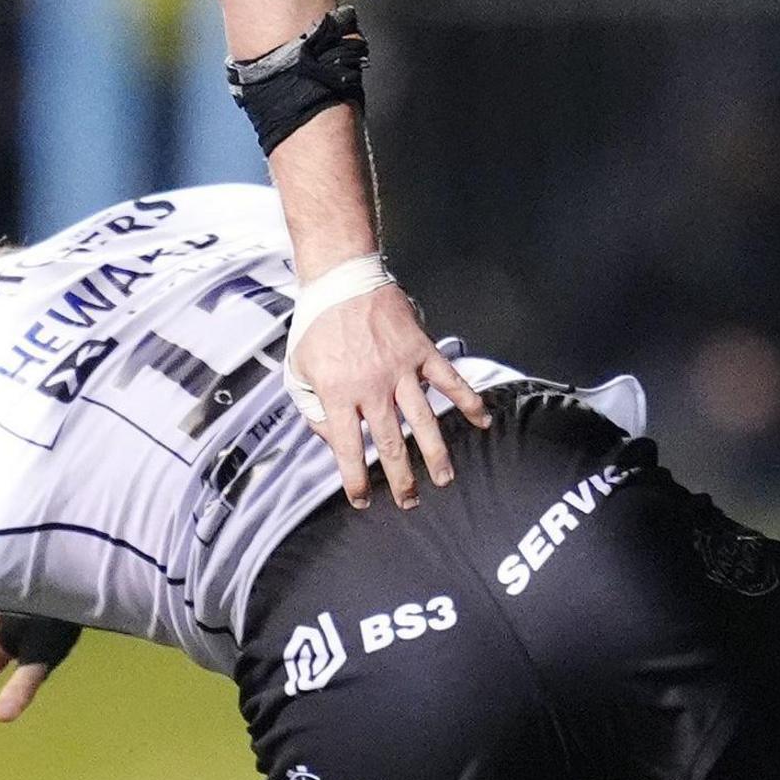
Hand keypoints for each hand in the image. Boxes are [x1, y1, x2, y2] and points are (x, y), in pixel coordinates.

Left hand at [291, 281, 489, 508]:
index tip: (362, 501)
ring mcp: (400, 369)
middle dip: (401, 479)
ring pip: (423, 421)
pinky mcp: (421, 351)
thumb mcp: (297, 370)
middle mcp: (371, 386)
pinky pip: (449, 380)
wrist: (340, 278)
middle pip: (390, 443)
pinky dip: (468, 401)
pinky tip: (482, 422)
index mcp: (337, 393)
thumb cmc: (316, 324)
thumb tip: (329, 437)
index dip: (355, 480)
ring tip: (445, 478)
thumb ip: (311, 407)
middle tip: (410, 501)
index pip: (347, 449)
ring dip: (436, 454)